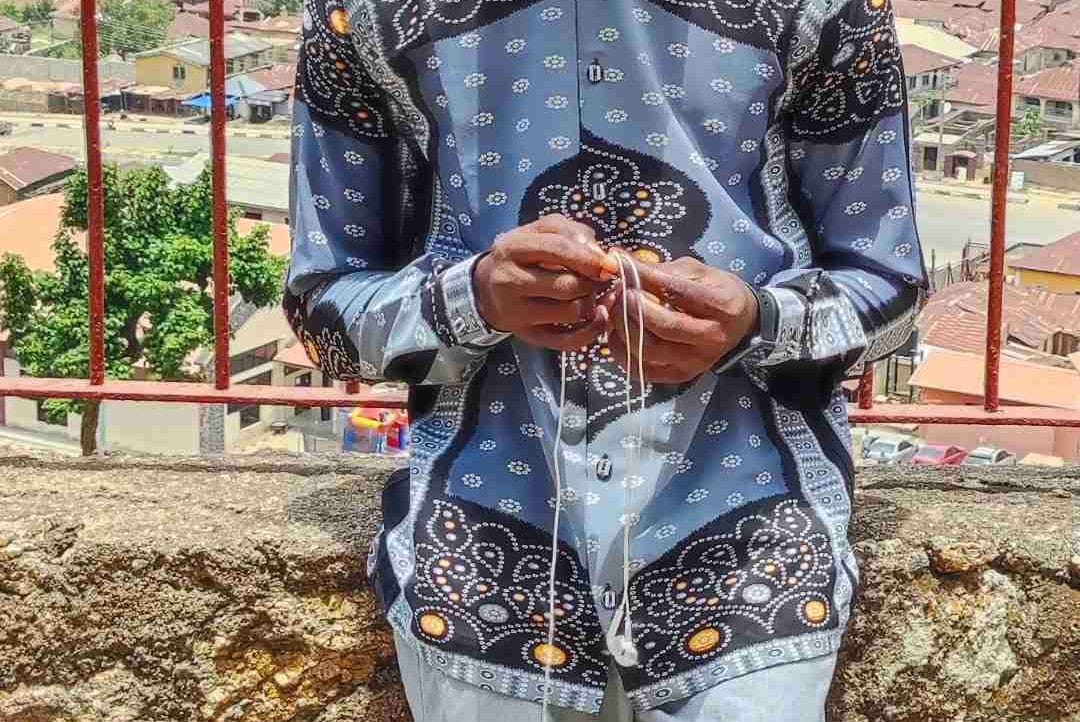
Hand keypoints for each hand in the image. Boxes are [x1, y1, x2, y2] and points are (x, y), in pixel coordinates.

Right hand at [474, 215, 618, 350]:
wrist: (487, 287)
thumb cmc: (521, 255)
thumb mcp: (538, 231)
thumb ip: (570, 231)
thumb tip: (599, 254)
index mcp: (512, 248)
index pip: (556, 250)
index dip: (589, 258)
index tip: (610, 264)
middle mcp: (509, 281)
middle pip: (566, 286)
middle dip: (592, 282)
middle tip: (601, 279)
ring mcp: (517, 312)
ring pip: (570, 312)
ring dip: (592, 303)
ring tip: (593, 293)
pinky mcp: (527, 335)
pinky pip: (566, 341)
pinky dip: (590, 331)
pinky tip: (598, 316)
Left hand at [603, 255, 758, 383]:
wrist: (740, 323)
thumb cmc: (715, 292)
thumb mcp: (696, 272)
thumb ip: (661, 269)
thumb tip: (620, 260)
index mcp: (722, 306)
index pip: (677, 291)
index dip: (644, 277)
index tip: (621, 265)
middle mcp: (712, 338)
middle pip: (664, 325)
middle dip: (633, 306)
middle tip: (619, 291)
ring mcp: (697, 361)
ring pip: (650, 350)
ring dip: (624, 328)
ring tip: (616, 310)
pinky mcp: (681, 375)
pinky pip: (643, 369)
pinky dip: (623, 351)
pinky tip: (617, 333)